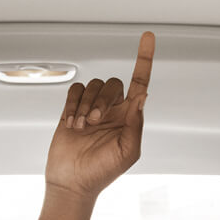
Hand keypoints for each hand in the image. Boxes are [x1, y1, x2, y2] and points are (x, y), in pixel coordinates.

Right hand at [44, 31, 154, 199]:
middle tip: (94, 122)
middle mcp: (112, 109)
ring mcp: (91, 108)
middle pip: (112, 84)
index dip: (144, 58)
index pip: (140, 81)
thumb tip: (142, 97)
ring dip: (86, 105)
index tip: (148, 37)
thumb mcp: (128, 152)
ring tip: (82, 127)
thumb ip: (135, 124)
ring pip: (92, 85)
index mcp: (129, 117)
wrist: (72, 182)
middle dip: (102, 100)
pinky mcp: (71, 110)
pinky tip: (72, 122)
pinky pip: (75, 90)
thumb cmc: (102, 172)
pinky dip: (73, 103)